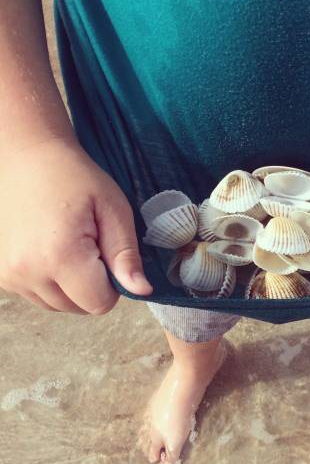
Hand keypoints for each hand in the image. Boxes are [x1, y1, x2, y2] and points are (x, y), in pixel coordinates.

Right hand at [0, 137, 152, 312]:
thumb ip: (126, 255)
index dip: (113, 284)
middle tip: (88, 244)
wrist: (27, 156)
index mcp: (60, 257)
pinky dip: (49, 281)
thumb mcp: (113, 210)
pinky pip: (37, 295)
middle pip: (78, 308)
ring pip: (57, 305)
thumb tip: (141, 290)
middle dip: (92, 285)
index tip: (107, 253)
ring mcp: (7, 275)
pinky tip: (49, 249)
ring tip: (68, 244)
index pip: (100, 304)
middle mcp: (26, 271)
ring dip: (70, 286)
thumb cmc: (75, 177)